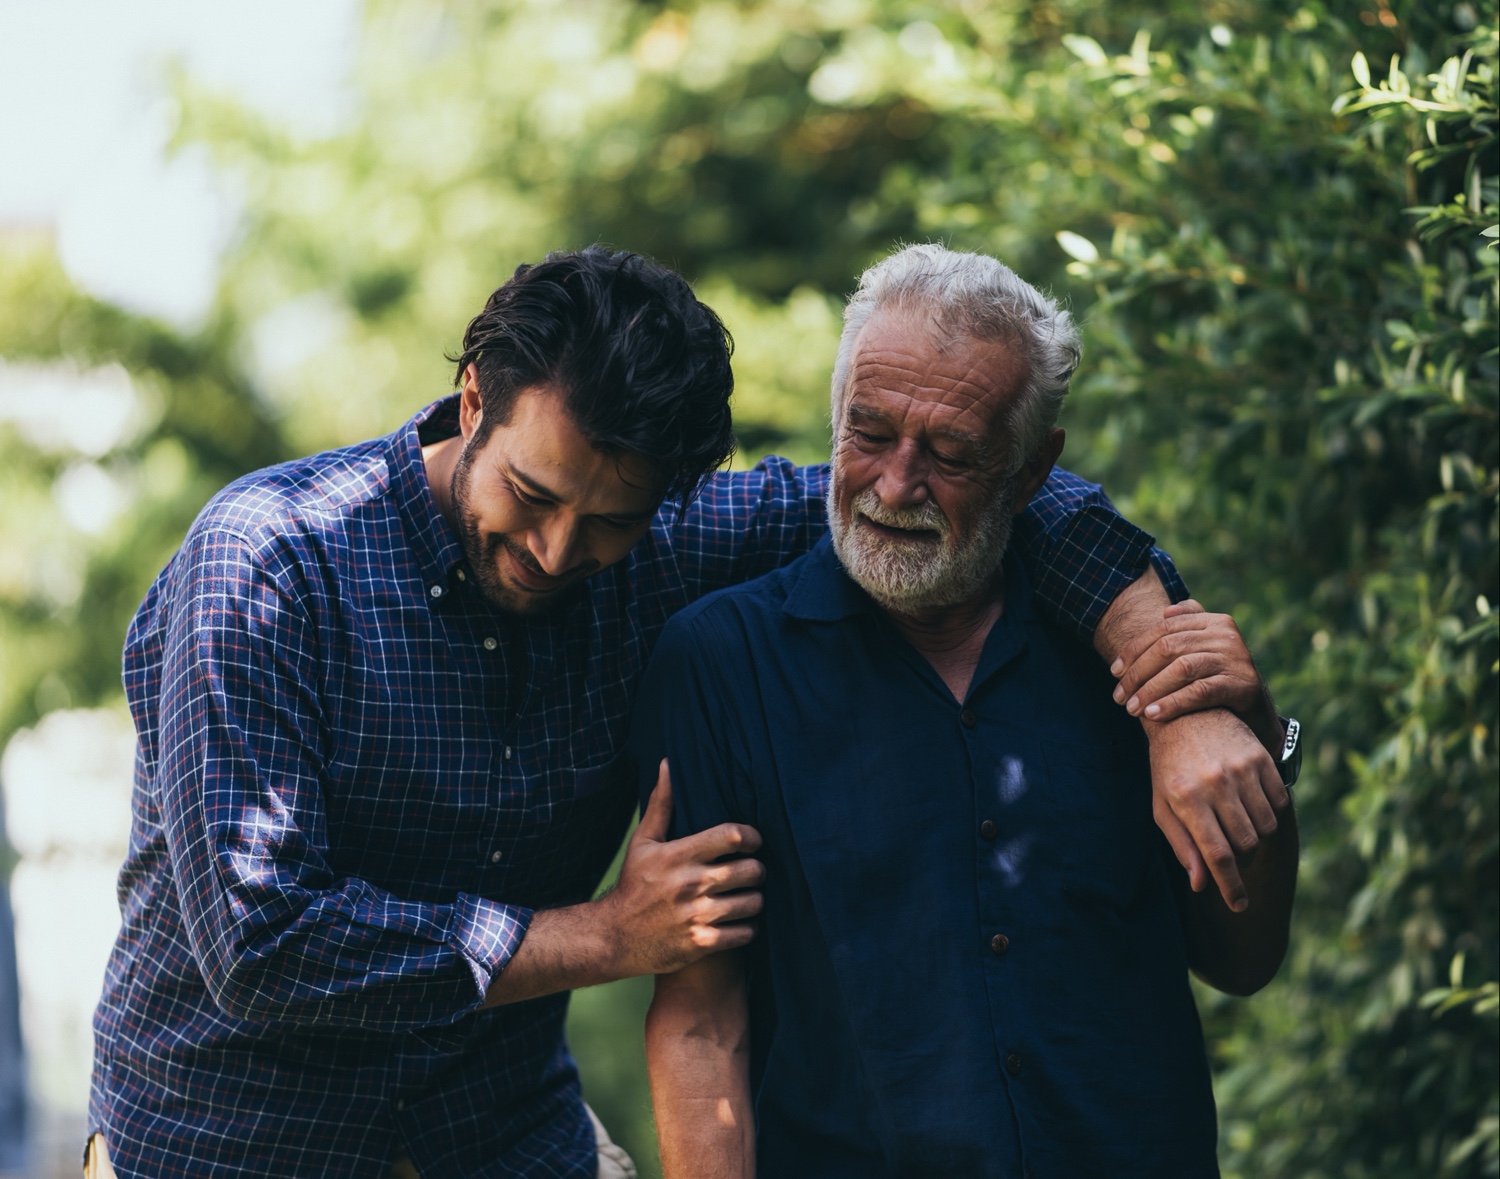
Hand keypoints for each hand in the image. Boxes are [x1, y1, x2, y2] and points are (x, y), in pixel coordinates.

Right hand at [597, 760, 765, 976]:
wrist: (613, 938)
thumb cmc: (633, 885)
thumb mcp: (643, 843)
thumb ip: (661, 804)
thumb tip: (668, 764)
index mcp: (678, 855)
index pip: (731, 836)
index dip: (751, 836)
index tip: (752, 841)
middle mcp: (690, 884)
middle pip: (751, 870)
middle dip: (758, 870)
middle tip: (752, 871)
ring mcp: (696, 916)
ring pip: (753, 903)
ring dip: (755, 899)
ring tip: (747, 897)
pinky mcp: (701, 944)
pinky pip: (745, 933)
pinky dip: (747, 928)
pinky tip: (738, 922)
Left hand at [1111, 600, 1281, 753]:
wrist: (1255, 712)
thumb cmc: (1218, 679)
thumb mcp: (1203, 651)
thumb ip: (1185, 629)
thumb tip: (1164, 612)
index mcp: (1213, 621)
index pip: (1163, 629)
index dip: (1134, 650)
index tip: (1114, 672)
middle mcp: (1226, 634)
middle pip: (1168, 648)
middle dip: (1138, 673)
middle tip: (1119, 697)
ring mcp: (1236, 658)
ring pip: (1182, 669)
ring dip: (1151, 690)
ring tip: (1132, 709)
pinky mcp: (1243, 684)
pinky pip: (1199, 692)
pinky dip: (1173, 703)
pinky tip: (1153, 715)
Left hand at [1146, 709, 1289, 910]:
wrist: (1184, 715)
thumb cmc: (1167, 768)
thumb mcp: (1163, 806)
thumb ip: (1182, 845)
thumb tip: (1201, 884)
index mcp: (1186, 798)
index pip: (1216, 855)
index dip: (1230, 886)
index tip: (1238, 905)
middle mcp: (1215, 783)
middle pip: (1245, 844)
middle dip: (1240, 858)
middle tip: (1229, 851)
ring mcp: (1241, 769)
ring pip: (1265, 827)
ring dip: (1255, 837)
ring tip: (1237, 824)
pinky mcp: (1260, 758)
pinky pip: (1279, 803)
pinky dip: (1270, 814)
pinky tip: (1251, 805)